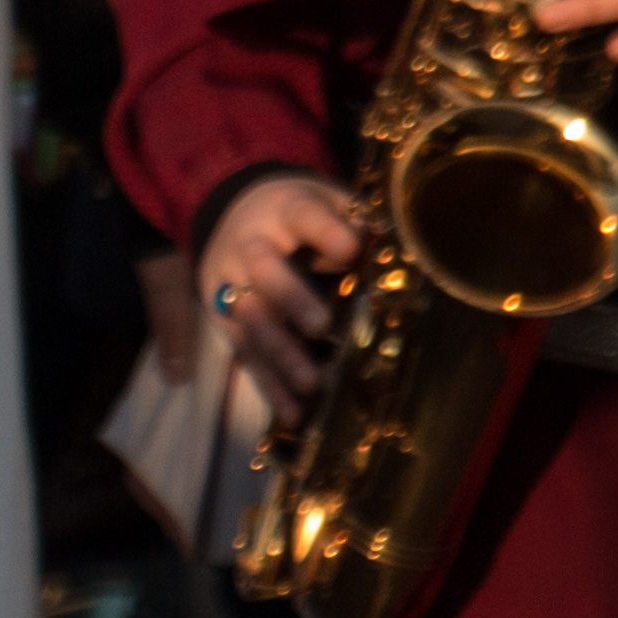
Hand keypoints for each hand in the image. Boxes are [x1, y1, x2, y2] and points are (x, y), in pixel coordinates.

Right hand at [198, 170, 362, 408]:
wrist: (230, 213)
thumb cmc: (300, 216)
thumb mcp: (324, 203)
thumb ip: (355, 223)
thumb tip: (391, 250)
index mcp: (281, 211)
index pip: (302, 215)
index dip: (324, 231)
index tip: (350, 248)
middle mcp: (249, 246)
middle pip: (264, 271)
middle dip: (291, 298)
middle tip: (321, 326)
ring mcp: (232, 285)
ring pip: (250, 319)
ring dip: (280, 353)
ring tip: (310, 382)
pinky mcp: (226, 321)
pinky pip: (245, 355)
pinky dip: (269, 386)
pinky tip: (294, 414)